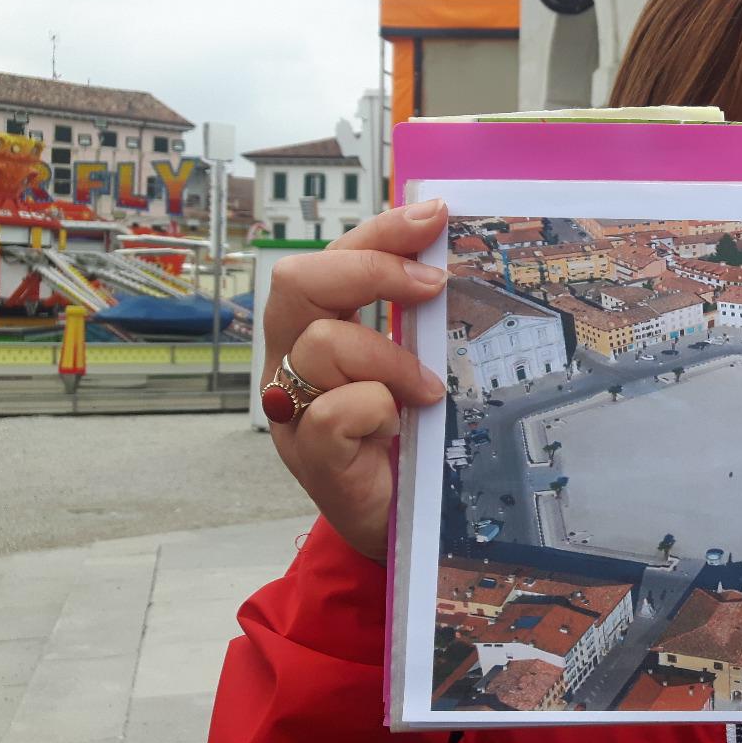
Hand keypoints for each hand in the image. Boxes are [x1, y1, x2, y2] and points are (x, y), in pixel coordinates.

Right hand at [263, 201, 450, 560]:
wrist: (396, 527)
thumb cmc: (403, 443)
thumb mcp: (409, 369)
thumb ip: (412, 323)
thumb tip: (450, 259)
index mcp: (314, 332)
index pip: (330, 259)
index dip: (378, 232)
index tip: (434, 216)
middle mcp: (291, 365)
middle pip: (297, 282)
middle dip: (371, 270)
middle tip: (431, 286)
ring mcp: (293, 412)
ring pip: (320, 343)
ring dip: (388, 358)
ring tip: (428, 390)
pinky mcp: (310, 458)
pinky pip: (333, 411)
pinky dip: (375, 409)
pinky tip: (397, 428)